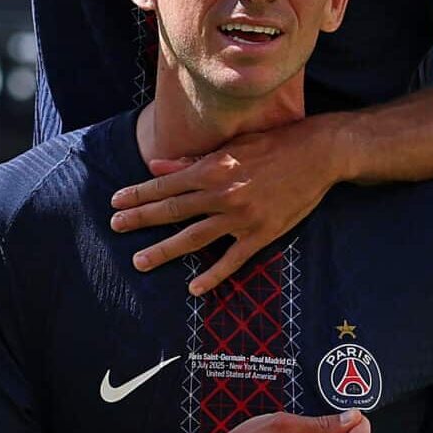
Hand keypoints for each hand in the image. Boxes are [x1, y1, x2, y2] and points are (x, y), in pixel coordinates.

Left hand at [111, 117, 344, 295]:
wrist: (317, 155)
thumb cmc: (273, 145)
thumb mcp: (231, 146)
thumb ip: (192, 161)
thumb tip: (156, 166)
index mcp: (213, 169)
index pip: (165, 184)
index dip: (138, 194)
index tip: (116, 202)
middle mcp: (222, 194)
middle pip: (172, 211)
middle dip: (140, 219)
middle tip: (115, 227)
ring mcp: (241, 217)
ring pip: (193, 238)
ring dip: (163, 251)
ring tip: (140, 261)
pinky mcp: (261, 235)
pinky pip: (232, 261)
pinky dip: (212, 277)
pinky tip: (193, 288)